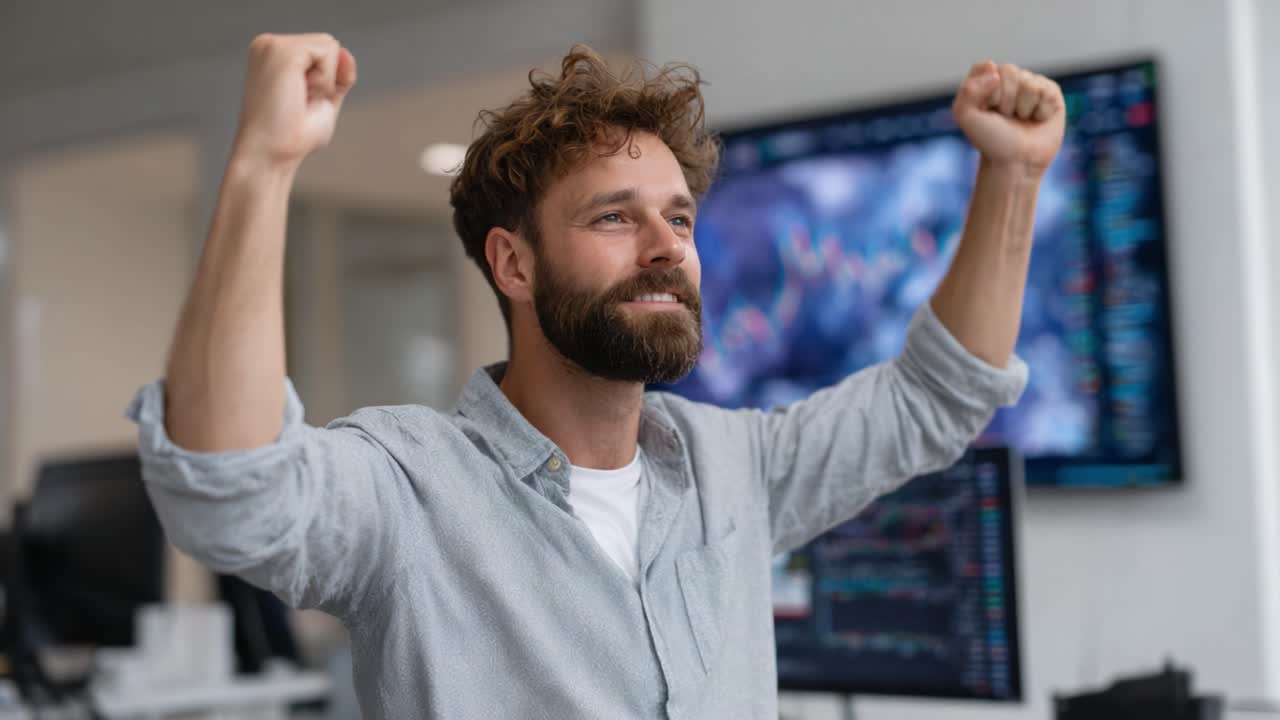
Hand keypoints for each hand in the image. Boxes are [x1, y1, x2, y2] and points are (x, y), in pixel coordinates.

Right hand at [231, 33, 356, 170]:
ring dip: (325, 81)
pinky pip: (328, 51)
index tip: (300, 104)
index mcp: (273, 55)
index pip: (322, 51)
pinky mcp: (282, 51)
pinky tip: (300, 94)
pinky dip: (325, 80)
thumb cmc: (292, 137)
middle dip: (327, 79)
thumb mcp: (323, 102)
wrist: (270, 156)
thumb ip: (338, 77)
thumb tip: (345, 53)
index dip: (326, 81)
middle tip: (300, 104)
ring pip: (330, 46)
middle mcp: (268, 45)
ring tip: (298, 100)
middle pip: (328, 44)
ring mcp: (272, 45)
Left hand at [952, 61, 1064, 175]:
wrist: (1015, 162)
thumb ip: (968, 88)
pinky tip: (1037, 119)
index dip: (984, 89)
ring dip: (1021, 106)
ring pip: (1028, 81)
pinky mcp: (1051, 94)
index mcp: (986, 82)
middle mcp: (1009, 80)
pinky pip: (1045, 90)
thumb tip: (994, 67)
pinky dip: (1039, 110)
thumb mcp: (965, 115)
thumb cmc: (990, 140)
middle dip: (1003, 99)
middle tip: (1004, 117)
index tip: (985, 109)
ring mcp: (1031, 85)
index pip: (985, 67)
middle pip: (1008, 71)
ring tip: (1020, 120)